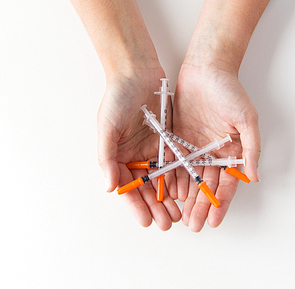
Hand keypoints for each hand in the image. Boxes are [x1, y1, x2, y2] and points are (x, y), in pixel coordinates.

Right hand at [98, 66, 180, 229]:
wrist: (137, 71)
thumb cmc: (117, 97)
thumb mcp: (107, 126)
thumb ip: (107, 157)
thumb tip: (109, 187)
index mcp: (118, 156)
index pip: (127, 188)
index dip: (136, 206)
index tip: (146, 222)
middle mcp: (135, 157)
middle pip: (146, 188)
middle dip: (156, 207)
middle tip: (167, 223)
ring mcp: (153, 150)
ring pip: (163, 180)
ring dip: (169, 198)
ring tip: (179, 215)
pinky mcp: (169, 141)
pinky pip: (176, 163)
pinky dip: (180, 179)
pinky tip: (187, 192)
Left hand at [172, 63, 260, 231]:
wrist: (206, 68)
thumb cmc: (230, 91)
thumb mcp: (246, 119)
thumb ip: (251, 148)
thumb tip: (255, 177)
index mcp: (231, 152)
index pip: (227, 184)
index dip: (220, 203)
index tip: (214, 221)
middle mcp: (213, 153)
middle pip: (206, 186)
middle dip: (201, 206)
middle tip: (193, 226)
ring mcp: (194, 147)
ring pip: (189, 179)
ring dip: (186, 198)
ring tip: (179, 216)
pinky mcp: (178, 139)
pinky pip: (174, 163)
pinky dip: (171, 178)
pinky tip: (168, 193)